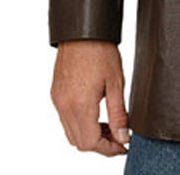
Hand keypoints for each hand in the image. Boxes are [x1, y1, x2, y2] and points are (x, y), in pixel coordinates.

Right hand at [51, 39, 129, 155]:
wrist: (83, 31)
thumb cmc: (101, 51)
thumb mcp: (116, 83)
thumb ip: (119, 113)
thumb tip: (123, 136)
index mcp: (80, 105)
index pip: (90, 143)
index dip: (108, 148)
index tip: (123, 145)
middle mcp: (64, 106)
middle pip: (79, 142)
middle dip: (100, 144)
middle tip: (119, 136)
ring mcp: (57, 100)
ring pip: (71, 132)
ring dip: (90, 134)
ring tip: (110, 124)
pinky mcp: (56, 94)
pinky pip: (65, 119)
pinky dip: (80, 123)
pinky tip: (96, 113)